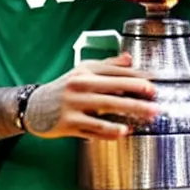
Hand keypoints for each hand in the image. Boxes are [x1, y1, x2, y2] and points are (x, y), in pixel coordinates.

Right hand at [25, 54, 159, 140]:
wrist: (33, 107)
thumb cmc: (64, 89)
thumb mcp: (82, 72)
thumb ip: (107, 66)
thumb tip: (129, 58)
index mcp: (84, 73)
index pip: (113, 73)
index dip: (135, 77)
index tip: (154, 83)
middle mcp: (78, 88)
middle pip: (112, 90)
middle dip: (136, 95)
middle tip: (156, 101)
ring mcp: (73, 106)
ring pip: (105, 109)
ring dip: (128, 113)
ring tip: (147, 117)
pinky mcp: (69, 125)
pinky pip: (93, 128)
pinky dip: (109, 130)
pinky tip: (124, 131)